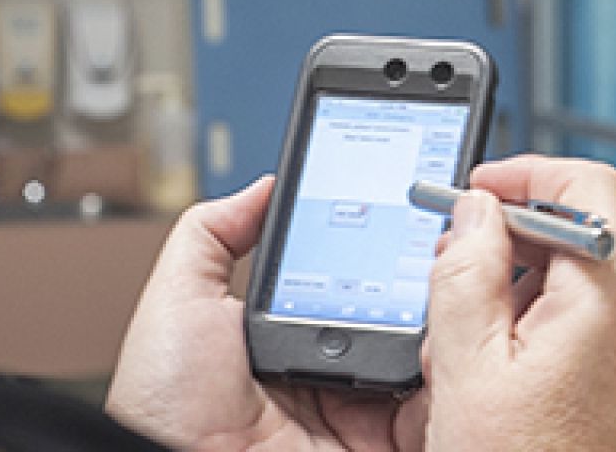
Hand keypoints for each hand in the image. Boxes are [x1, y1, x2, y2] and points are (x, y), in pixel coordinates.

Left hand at [105, 177, 427, 449]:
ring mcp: (361, 408)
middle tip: (442, 243)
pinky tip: (443, 344)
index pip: (358, 275)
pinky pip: (432, 405)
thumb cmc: (167, 407)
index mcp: (292, 331)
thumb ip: (212, 235)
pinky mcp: (382, 441)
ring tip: (448, 287)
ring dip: (444, 320)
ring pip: (429, 352)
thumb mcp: (179, 302)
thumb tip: (264, 187)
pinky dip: (447, 375)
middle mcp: (333, 367)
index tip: (415, 209)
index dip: (388, 242)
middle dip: (428, 274)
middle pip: (403, 310)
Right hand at [424, 156, 615, 450]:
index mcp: (614, 295)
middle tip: (465, 293)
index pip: (587, 183)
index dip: (527, 175)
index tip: (481, 195)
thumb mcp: (467, 372)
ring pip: (611, 292)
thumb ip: (464, 273)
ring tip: (500, 365)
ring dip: (553, 303)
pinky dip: (588, 344)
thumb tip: (475, 212)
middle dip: (525, 251)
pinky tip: (544, 395)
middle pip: (595, 239)